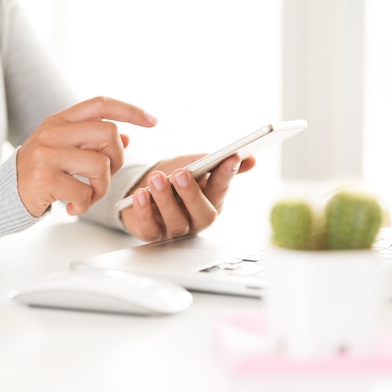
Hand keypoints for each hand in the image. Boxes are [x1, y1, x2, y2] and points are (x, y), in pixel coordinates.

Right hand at [16, 96, 156, 216]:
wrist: (2, 196)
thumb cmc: (40, 173)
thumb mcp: (64, 150)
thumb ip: (92, 142)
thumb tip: (127, 136)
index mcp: (60, 121)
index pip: (101, 104)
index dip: (130, 110)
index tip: (153, 121)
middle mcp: (52, 132)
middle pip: (109, 134)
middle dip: (117, 160)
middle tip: (103, 177)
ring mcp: (47, 154)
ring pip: (101, 165)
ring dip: (102, 187)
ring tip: (87, 196)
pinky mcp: (44, 178)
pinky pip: (85, 191)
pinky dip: (85, 204)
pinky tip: (72, 206)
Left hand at [121, 154, 255, 240]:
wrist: (144, 187)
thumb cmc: (173, 177)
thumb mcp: (195, 165)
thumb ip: (218, 162)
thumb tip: (251, 160)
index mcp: (212, 201)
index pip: (222, 189)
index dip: (227, 175)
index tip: (231, 157)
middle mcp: (197, 219)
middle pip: (202, 214)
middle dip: (192, 194)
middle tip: (182, 173)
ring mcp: (175, 229)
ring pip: (176, 221)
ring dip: (166, 199)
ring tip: (157, 178)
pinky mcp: (152, 234)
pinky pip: (150, 229)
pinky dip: (144, 212)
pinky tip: (140, 194)